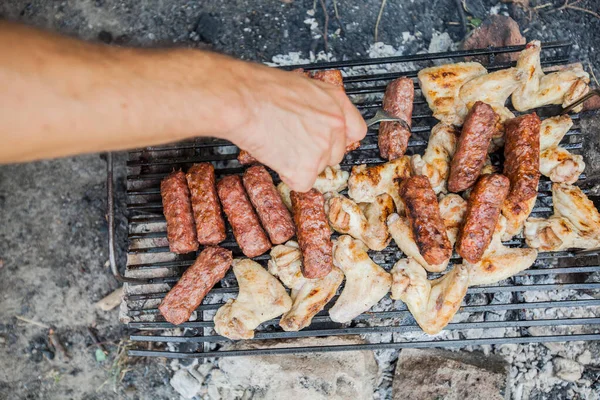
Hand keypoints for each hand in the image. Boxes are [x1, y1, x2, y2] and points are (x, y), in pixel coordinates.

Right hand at [223, 62, 366, 191]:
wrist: (243, 100)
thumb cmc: (260, 89)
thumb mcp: (300, 87)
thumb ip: (316, 106)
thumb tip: (312, 118)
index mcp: (336, 102)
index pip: (356, 131)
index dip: (338, 138)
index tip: (327, 141)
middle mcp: (335, 125)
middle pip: (335, 155)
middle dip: (315, 154)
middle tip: (291, 142)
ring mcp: (322, 148)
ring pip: (317, 169)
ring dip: (299, 164)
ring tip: (278, 143)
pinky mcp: (306, 169)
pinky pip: (302, 184)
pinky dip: (288, 176)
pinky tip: (275, 156)